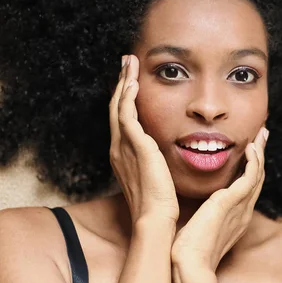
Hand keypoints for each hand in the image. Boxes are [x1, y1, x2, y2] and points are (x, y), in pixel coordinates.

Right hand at [109, 54, 179, 225]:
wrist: (155, 219)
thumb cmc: (158, 204)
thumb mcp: (155, 179)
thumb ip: (156, 164)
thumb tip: (164, 159)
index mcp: (123, 156)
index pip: (122, 120)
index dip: (125, 99)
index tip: (130, 82)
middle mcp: (118, 149)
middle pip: (116, 108)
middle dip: (121, 84)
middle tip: (126, 64)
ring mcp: (123, 146)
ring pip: (119, 106)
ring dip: (124, 83)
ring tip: (129, 64)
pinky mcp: (134, 146)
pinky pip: (126, 115)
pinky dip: (128, 97)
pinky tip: (134, 83)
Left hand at [170, 125, 268, 274]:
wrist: (190, 266)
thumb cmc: (188, 254)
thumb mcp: (196, 231)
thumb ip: (199, 220)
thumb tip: (191, 213)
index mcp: (235, 219)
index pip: (246, 189)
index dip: (250, 170)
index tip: (249, 154)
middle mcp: (243, 213)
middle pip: (257, 179)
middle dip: (260, 157)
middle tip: (262, 137)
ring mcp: (241, 208)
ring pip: (258, 174)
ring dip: (260, 153)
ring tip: (261, 135)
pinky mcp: (233, 202)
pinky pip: (250, 176)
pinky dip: (253, 161)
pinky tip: (250, 148)